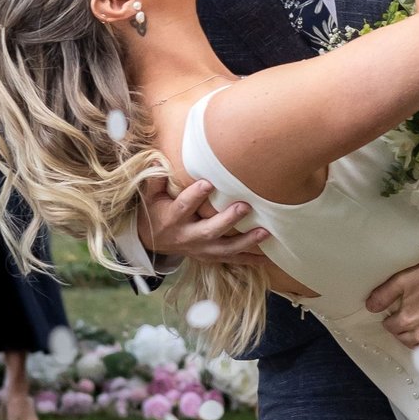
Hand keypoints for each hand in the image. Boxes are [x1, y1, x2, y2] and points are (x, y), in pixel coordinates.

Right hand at [136, 177, 270, 265]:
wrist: (153, 242)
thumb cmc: (156, 212)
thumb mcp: (150, 197)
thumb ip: (156, 181)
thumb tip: (155, 160)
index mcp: (172, 219)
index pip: (183, 207)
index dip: (195, 195)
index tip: (208, 182)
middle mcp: (188, 237)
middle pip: (209, 231)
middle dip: (228, 220)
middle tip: (245, 206)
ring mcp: (201, 250)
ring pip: (225, 249)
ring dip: (246, 241)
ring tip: (265, 231)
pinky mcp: (211, 257)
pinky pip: (232, 260)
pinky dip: (250, 259)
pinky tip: (268, 255)